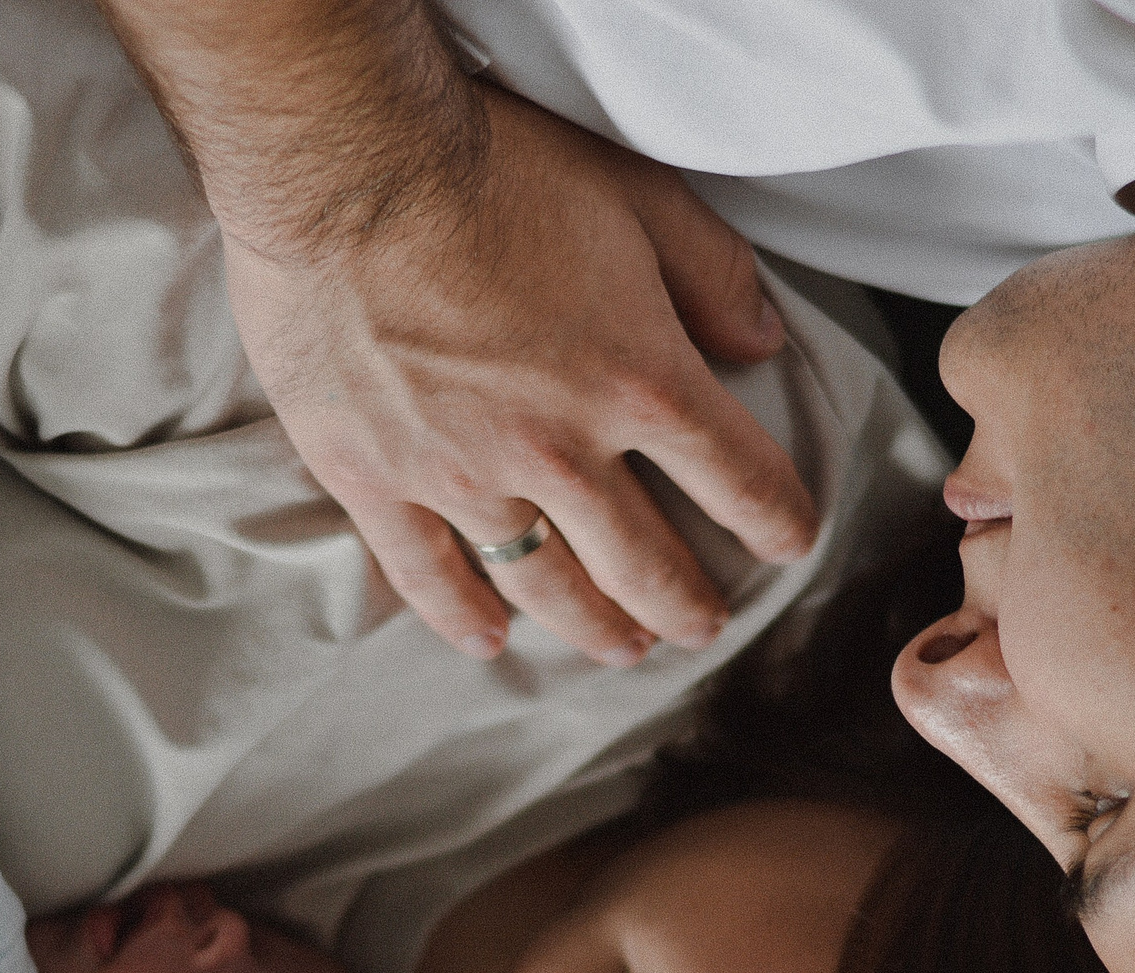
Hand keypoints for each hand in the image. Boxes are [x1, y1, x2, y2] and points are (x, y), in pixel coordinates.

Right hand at [221, 87, 819, 663]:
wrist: (345, 162)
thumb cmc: (493, 163)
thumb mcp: (638, 194)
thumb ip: (713, 273)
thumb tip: (762, 342)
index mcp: (638, 381)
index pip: (738, 478)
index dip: (777, 519)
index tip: (789, 540)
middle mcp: (558, 451)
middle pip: (645, 561)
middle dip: (688, 605)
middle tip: (705, 627)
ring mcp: (461, 476)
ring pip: (545, 584)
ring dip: (595, 626)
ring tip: (623, 648)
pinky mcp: (374, 478)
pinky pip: (427, 574)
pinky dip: (462, 614)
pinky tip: (489, 639)